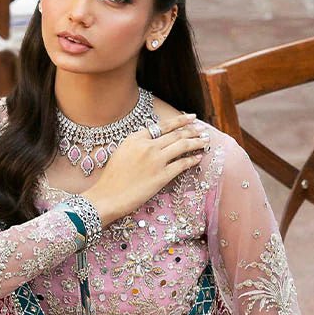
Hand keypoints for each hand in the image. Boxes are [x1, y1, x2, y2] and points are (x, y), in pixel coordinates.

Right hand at [86, 113, 208, 226]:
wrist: (107, 196)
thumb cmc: (112, 178)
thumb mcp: (121, 152)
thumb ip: (137, 144)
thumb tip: (152, 141)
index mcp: (136, 138)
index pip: (163, 126)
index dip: (179, 120)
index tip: (190, 118)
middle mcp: (147, 146)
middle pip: (176, 134)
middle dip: (192, 130)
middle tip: (202, 130)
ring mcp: (155, 160)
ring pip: (182, 146)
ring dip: (196, 142)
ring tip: (205, 140)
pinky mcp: (161, 176)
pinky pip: (182, 165)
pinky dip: (192, 160)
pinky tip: (199, 157)